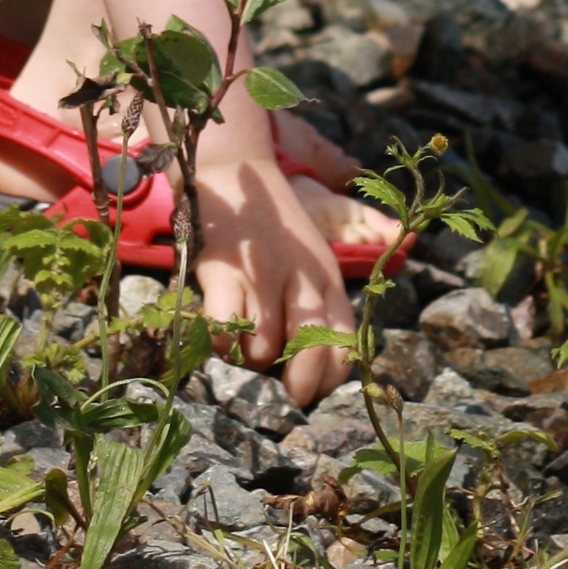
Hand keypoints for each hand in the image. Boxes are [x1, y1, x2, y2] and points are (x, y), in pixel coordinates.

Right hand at [190, 114, 355, 405]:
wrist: (234, 173)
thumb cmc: (272, 231)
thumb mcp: (309, 264)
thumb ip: (316, 310)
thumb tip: (308, 377)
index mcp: (328, 279)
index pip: (345, 344)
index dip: (329, 379)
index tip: (311, 391)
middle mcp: (302, 278)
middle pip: (311, 349)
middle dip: (298, 385)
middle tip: (282, 396)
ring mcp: (263, 274)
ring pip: (266, 350)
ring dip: (251, 361)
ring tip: (243, 344)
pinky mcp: (223, 272)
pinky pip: (227, 330)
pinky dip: (224, 344)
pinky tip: (222, 336)